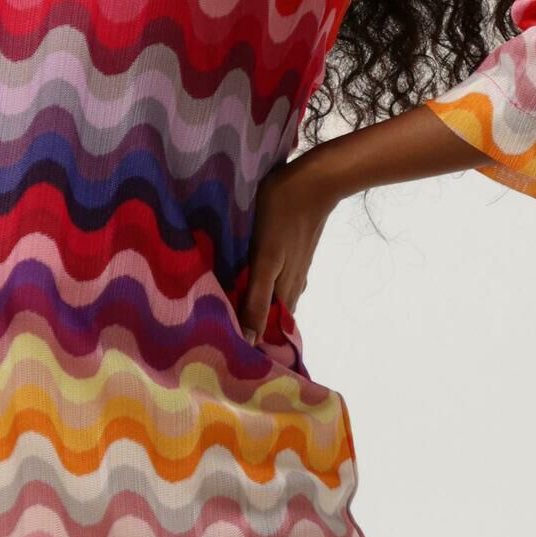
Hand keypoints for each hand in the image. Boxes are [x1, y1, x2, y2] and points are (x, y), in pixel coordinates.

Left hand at [235, 149, 336, 342]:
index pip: (267, 332)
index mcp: (284, 293)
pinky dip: (259, 288)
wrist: (316, 180)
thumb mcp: (265, 261)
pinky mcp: (290, 253)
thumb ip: (255, 300)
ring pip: (272, 299)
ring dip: (254, 308)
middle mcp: (291, 287)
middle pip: (269, 317)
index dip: (251, 345)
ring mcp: (293, 269)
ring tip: (228, 315)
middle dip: (249, 329)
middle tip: (219, 338)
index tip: (227, 356)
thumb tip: (250, 342)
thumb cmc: (283, 216)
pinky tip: (247, 284)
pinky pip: (274, 280)